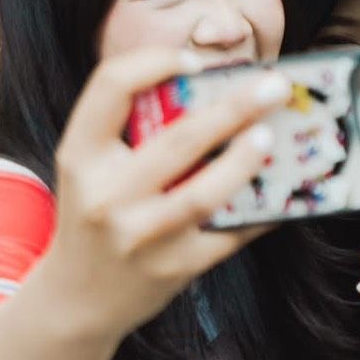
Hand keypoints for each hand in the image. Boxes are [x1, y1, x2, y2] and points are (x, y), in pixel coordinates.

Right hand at [45, 47, 289, 338]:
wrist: (75, 298)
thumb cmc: (95, 215)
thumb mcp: (91, 169)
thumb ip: (130, 131)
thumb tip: (216, 91)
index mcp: (81, 156)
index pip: (110, 87)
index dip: (155, 62)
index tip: (195, 61)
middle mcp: (106, 195)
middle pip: (178, 140)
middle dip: (234, 107)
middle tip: (274, 86)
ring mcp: (140, 237)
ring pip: (204, 194)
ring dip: (246, 162)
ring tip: (273, 138)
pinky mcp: (173, 270)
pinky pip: (228, 235)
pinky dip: (261, 212)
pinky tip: (284, 190)